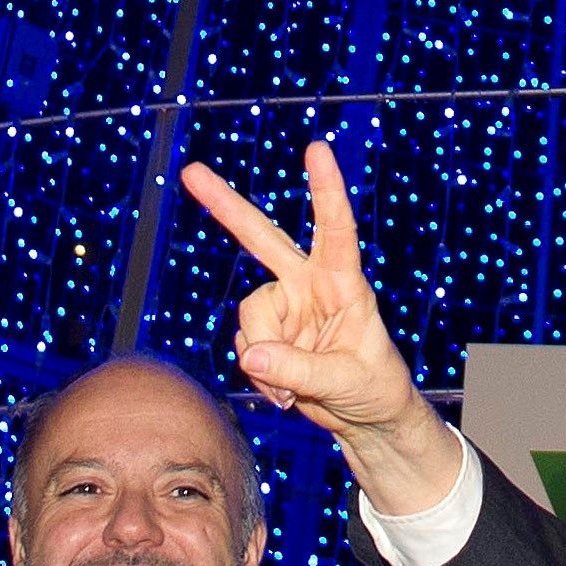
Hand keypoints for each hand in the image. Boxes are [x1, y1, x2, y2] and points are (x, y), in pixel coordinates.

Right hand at [177, 142, 465, 513]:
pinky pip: (246, 349)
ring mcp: (286, 308)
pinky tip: (285, 392)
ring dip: (264, 359)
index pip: (335, 230)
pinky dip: (261, 376)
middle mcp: (309, 286)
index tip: (317, 148)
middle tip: (191, 171)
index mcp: (343, 283)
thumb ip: (300, 369)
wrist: (366, 418)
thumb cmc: (375, 388)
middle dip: (226, 206)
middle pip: (262, 239)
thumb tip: (252, 355)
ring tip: (294, 389)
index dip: (325, 189)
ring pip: (250, 318)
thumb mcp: (346, 380)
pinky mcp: (269, 335)